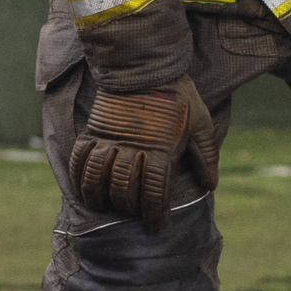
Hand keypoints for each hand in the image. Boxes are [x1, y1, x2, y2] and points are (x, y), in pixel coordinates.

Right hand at [68, 78, 218, 228]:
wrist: (146, 64)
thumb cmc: (179, 95)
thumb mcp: (201, 122)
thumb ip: (206, 155)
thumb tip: (211, 185)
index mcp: (161, 149)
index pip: (154, 191)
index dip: (154, 214)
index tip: (155, 226)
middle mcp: (133, 148)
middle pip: (124, 189)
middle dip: (129, 208)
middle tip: (133, 213)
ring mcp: (110, 139)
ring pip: (98, 177)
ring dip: (99, 197)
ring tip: (104, 207)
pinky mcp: (94, 130)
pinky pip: (80, 157)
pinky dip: (79, 175)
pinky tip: (84, 187)